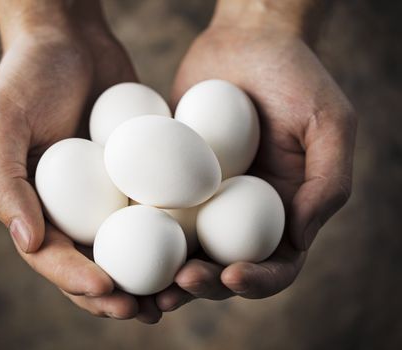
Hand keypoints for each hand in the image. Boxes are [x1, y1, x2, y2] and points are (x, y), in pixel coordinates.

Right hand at [0, 3, 160, 322]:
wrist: (71, 38)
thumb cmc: (28, 76)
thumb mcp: (1, 122)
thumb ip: (4, 181)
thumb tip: (27, 242)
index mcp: (36, 207)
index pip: (52, 256)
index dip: (75, 280)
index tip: (107, 291)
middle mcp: (73, 207)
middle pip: (94, 263)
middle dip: (117, 295)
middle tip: (144, 310)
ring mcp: (108, 193)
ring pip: (131, 247)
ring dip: (150, 277)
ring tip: (175, 295)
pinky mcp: (140, 174)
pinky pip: (156, 208)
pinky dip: (173, 233)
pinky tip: (195, 249)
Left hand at [156, 8, 356, 310]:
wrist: (246, 40)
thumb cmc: (296, 77)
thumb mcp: (329, 124)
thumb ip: (327, 184)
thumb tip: (299, 241)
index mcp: (284, 211)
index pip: (278, 263)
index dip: (259, 280)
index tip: (231, 274)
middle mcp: (241, 212)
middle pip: (225, 266)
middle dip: (204, 283)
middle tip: (180, 281)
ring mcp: (203, 198)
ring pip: (185, 249)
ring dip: (167, 273)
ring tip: (148, 285)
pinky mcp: (170, 178)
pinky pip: (155, 210)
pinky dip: (140, 232)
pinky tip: (121, 239)